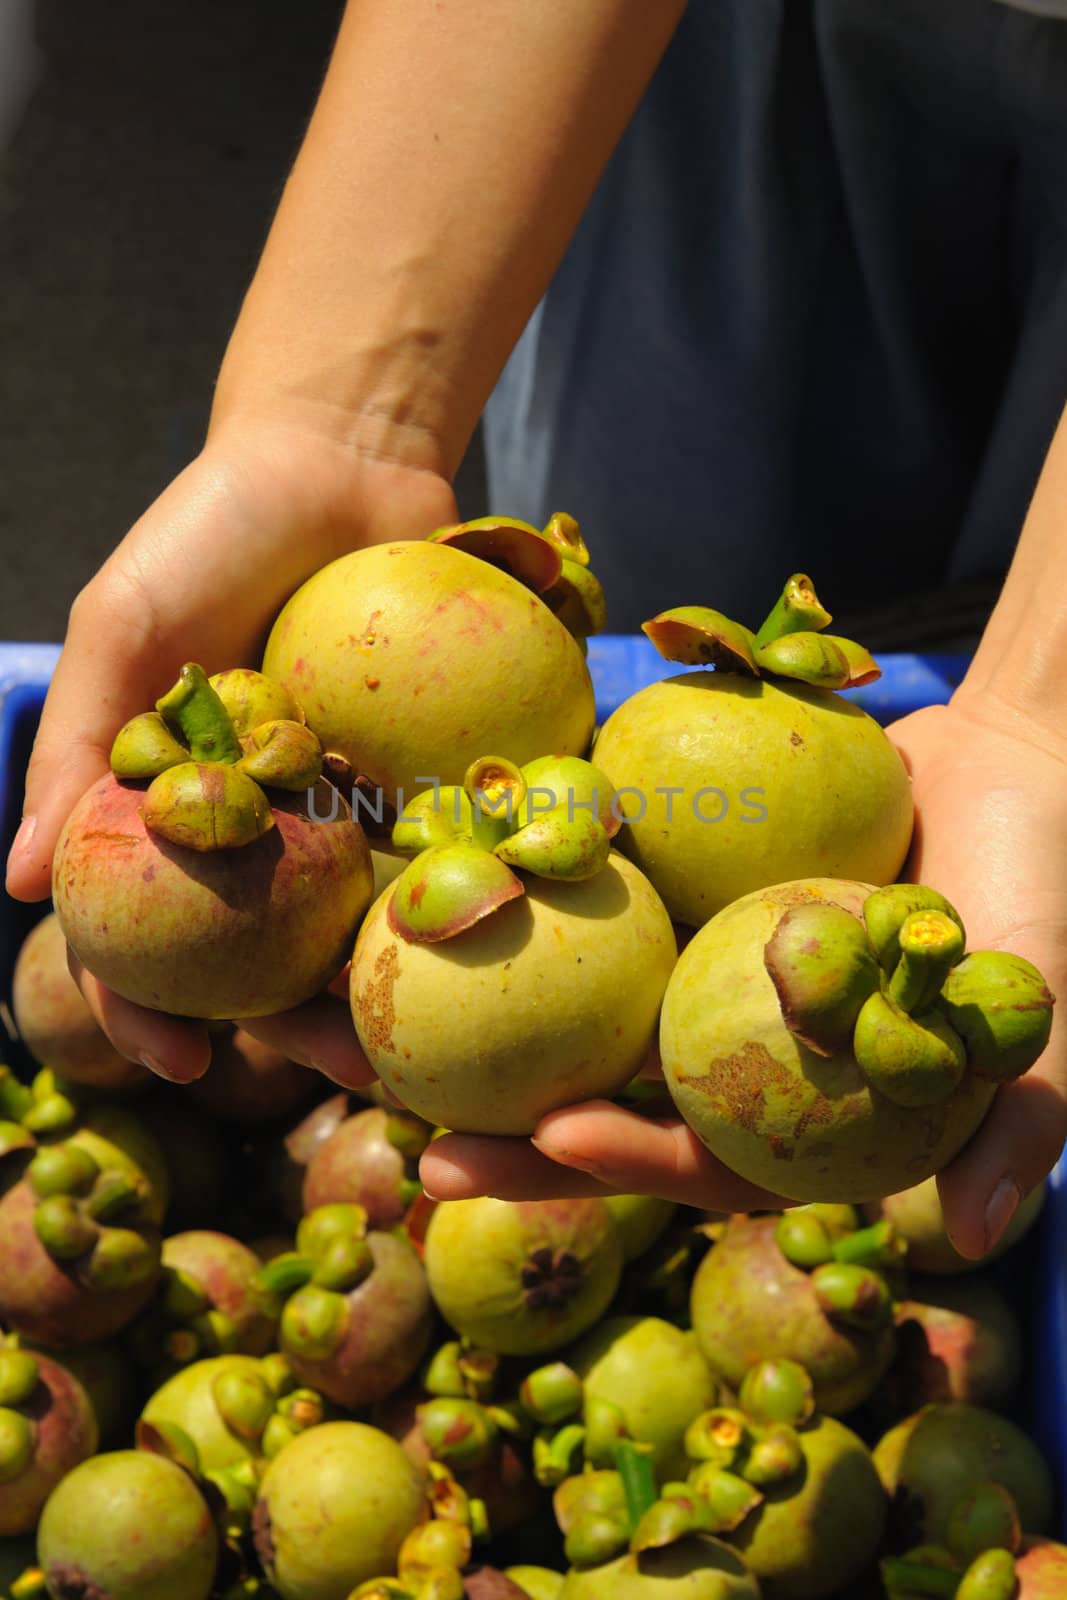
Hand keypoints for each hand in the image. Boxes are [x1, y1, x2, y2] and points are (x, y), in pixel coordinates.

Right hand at [6, 413, 455, 1086]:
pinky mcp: (428, 770)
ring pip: (362, 922)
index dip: (150, 1007)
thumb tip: (18, 884)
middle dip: (301, 1027)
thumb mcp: (125, 624)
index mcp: (173, 806)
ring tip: (437, 1038)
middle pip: (270, 954)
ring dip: (392, 985)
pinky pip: (449, 845)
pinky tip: (501, 939)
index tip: (183, 1063)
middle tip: (352, 1071)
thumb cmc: (211, 530)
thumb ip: (74, 745)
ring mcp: (347, 804)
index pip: (147, 933)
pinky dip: (468, 893)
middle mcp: (260, 823)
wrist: (341, 453)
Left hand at [422, 696, 1066, 1254]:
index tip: (558, 1135)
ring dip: (437, 1013)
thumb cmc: (1030, 878)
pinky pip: (552, 886)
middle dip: (487, 1122)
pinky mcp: (642, 878)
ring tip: (332, 1013)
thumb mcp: (1032, 997)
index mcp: (776, 1096)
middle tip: (389, 1125)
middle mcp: (704, 1041)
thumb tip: (969, 1240)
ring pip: (540, 1002)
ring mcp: (665, 961)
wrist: (1000, 753)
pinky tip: (395, 870)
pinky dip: (477, 884)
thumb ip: (1017, 1118)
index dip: (624, 1161)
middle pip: (584, 1094)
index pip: (689, 1154)